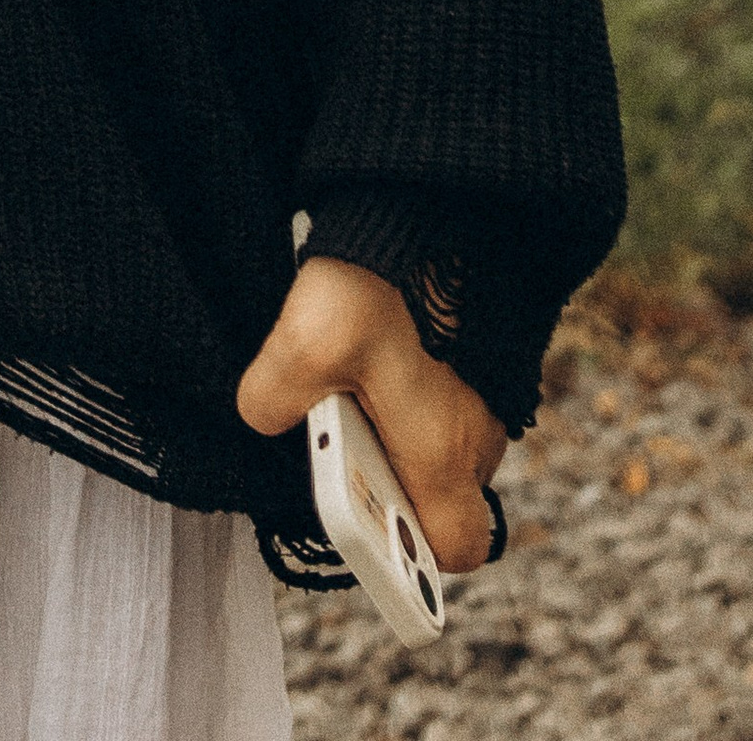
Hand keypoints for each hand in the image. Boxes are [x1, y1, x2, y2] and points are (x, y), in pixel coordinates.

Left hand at [236, 254, 505, 575]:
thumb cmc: (386, 279)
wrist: (442, 197)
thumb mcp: (308, 340)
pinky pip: (452, 393)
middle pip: (441, 494)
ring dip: (402, 424)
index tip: (368, 527)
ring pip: (444, 440)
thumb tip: (262, 416)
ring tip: (355, 376)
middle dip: (393, 478)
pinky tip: (385, 338)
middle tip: (342, 436)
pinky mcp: (487, 353)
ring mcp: (490, 393)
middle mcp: (479, 433)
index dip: (414, 555)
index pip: (456, 549)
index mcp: (443, 452)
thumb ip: (274, 396)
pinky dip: (418, 383)